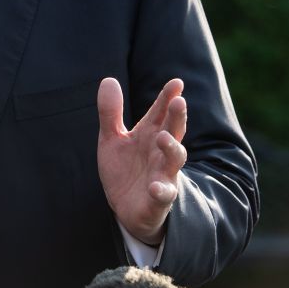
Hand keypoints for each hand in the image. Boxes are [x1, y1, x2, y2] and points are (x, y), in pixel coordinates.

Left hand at [96, 77, 187, 244]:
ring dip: (172, 148)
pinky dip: (161, 190)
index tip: (176, 82)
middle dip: (176, 117)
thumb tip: (109, 79)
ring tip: (163, 137)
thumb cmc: (125, 168)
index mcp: (149, 134)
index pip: (160, 112)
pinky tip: (155, 186)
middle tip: (179, 101)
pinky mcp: (158, 198)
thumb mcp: (112, 138)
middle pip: (172, 131)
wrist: (126, 207)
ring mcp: (162, 174)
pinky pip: (164, 194)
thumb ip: (110, 112)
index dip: (168, 97)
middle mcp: (160, 152)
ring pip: (174, 160)